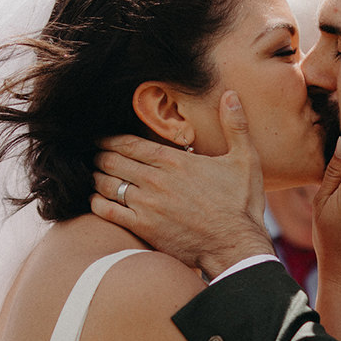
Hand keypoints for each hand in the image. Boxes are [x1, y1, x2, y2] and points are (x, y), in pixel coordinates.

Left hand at [90, 92, 273, 278]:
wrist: (236, 246)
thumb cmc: (241, 204)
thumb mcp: (245, 159)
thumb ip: (236, 125)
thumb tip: (231, 94)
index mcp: (173, 160)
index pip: (128, 143)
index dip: (109, 139)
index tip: (101, 139)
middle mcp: (155, 179)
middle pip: (111, 160)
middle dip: (99, 156)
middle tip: (94, 156)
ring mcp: (146, 204)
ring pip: (106, 183)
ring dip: (96, 178)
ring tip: (95, 176)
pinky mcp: (143, 228)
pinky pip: (107, 211)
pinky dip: (96, 203)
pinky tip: (97, 201)